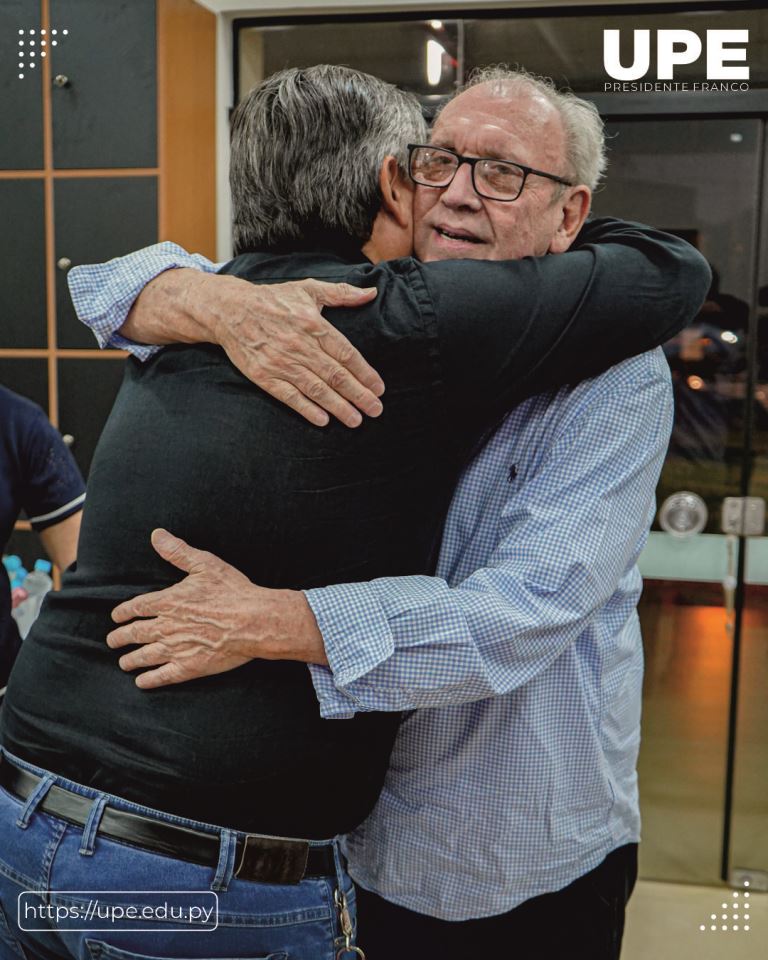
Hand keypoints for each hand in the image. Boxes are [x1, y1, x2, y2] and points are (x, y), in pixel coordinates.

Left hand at [107, 529, 326, 689]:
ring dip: (130, 660)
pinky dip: (149, 680)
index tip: (116, 617)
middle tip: (112, 641)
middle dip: (120, 638)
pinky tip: (142, 681)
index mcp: (168, 602)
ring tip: (124, 663)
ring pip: (144, 656)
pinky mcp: (189, 667)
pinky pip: (162, 676)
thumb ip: (178, 551)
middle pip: (135, 634)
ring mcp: (176, 649)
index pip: (136, 607)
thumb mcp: (205, 564)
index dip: (123, 612)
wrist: (253, 621)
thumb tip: (157, 535)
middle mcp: (166, 626)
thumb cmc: (232, 591)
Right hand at [199, 272, 384, 427]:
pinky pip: (290, 396)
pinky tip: (323, 420)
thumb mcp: (308, 289)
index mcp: (313, 324)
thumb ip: (342, 293)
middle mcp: (299, 345)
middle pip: (335, 375)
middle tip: (375, 409)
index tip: (379, 388)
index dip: (365, 373)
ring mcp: (281, 362)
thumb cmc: (273, 299)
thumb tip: (371, 293)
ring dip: (338, 407)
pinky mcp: (264, 376)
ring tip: (356, 419)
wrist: (230, 310)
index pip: (346, 353)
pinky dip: (307, 409)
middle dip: (359, 395)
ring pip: (316, 389)